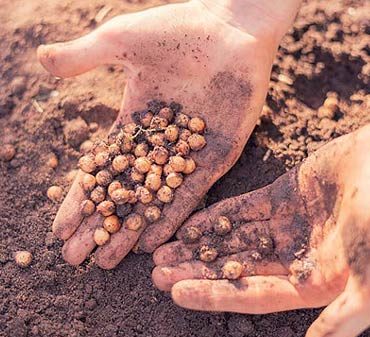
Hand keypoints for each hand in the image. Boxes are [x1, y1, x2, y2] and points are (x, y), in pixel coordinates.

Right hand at [37, 0, 299, 268]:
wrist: (232, 29)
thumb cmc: (178, 29)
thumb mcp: (122, 41)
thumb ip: (84, 56)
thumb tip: (40, 60)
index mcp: (135, 121)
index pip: (102, 169)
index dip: (80, 198)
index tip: (60, 227)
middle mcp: (160, 143)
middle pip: (124, 192)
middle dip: (100, 224)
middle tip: (77, 258)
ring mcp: (189, 153)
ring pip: (155, 200)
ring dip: (131, 230)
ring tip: (108, 260)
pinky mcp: (218, 156)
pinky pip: (192, 193)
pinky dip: (172, 217)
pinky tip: (152, 243)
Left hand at [152, 124, 369, 336]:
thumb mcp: (368, 275)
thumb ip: (345, 313)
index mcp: (311, 281)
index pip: (252, 293)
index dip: (213, 294)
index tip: (176, 292)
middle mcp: (293, 255)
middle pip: (234, 266)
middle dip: (195, 268)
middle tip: (156, 270)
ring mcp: (285, 223)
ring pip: (232, 236)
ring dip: (199, 242)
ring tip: (163, 247)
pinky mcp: (281, 195)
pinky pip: (242, 207)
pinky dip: (216, 214)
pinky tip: (190, 221)